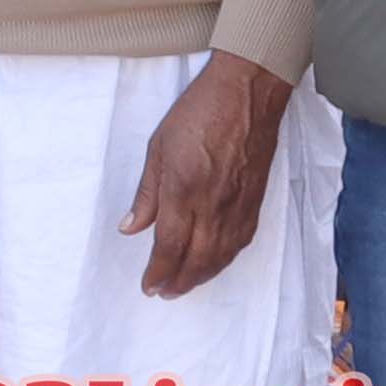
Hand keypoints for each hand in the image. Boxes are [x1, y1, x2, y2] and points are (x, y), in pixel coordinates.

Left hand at [121, 50, 292, 298]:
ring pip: (220, 256)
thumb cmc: (199, 112)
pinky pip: (240, 242)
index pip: (168, 245)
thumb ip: (146, 193)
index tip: (148, 285)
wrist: (247, 93)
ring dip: (201, 276)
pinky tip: (215, 263)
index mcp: (183, 190)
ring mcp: (237, 205)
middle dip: (177, 282)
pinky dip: (225, 260)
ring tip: (184, 286)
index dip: (157, 271)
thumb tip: (131, 228)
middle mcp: (212, 204)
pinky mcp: (254, 200)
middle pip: (195, 259)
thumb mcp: (158, 147)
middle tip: (163, 292)